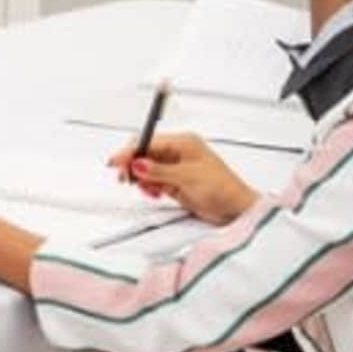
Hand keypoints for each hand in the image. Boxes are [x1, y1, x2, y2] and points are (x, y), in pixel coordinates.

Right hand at [112, 133, 256, 224]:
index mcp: (184, 143)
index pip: (149, 141)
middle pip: (144, 153)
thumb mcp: (189, 177)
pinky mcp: (174, 182)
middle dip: (133, 165)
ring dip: (141, 179)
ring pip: (145, 168)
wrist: (236, 209)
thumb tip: (139, 164)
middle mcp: (178, 152)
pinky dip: (148, 187)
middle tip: (126, 178)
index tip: (116, 161)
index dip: (130, 151)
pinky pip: (152, 180)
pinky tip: (154, 192)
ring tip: (148, 189)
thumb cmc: (224, 188)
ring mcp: (175, 168)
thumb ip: (160, 171)